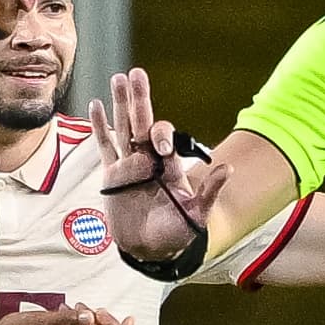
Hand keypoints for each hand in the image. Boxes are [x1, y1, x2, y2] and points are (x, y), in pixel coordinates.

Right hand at [90, 68, 220, 258]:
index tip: (162, 150)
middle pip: (142, 124)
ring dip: (119, 105)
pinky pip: (104, 147)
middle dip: (139, 100)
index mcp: (169, 166)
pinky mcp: (112, 177)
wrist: (152, 249)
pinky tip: (95, 105)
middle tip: (136, 75)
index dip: (163, 136)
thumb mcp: (197, 214)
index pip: (164, 139)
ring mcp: (129, 167)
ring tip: (117, 79)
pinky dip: (99, 128)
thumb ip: (210, 191)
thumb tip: (228, 168)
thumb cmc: (176, 232)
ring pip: (123, 129)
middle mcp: (149, 161)